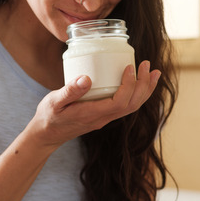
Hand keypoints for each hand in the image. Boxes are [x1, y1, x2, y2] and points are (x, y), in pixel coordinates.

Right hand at [27, 60, 160, 147]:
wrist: (46, 135)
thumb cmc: (49, 117)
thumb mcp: (54, 102)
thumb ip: (70, 91)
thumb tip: (86, 78)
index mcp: (92, 114)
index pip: (120, 102)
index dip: (129, 85)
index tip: (130, 67)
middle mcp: (103, 118)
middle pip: (132, 105)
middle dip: (144, 85)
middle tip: (148, 65)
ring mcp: (104, 118)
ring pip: (132, 107)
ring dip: (145, 90)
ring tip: (153, 73)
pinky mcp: (103, 115)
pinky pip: (125, 106)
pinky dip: (136, 94)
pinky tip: (138, 83)